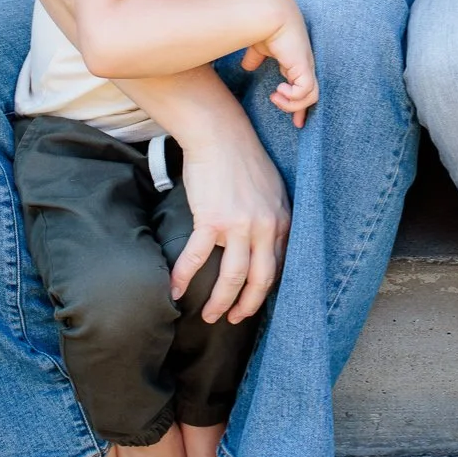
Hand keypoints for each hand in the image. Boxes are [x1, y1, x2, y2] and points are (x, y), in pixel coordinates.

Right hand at [168, 114, 288, 324]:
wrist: (221, 136)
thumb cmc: (242, 162)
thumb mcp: (271, 192)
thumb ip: (270, 219)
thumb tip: (262, 244)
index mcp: (282, 221)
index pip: (280, 266)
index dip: (266, 290)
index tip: (254, 303)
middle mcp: (267, 227)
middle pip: (262, 279)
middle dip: (248, 305)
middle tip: (234, 320)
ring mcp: (240, 225)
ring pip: (234, 276)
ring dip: (220, 301)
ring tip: (209, 316)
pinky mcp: (212, 220)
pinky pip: (198, 257)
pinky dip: (184, 277)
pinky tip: (175, 290)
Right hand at [240, 0, 317, 126]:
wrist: (267, 14)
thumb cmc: (263, 27)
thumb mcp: (258, 48)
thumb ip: (254, 59)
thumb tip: (247, 67)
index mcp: (295, 62)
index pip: (304, 85)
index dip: (299, 102)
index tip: (296, 120)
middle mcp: (304, 65)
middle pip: (312, 94)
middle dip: (302, 110)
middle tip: (296, 123)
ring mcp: (306, 65)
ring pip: (311, 96)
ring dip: (292, 103)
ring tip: (276, 96)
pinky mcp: (303, 66)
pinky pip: (306, 90)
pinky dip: (294, 97)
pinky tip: (279, 90)